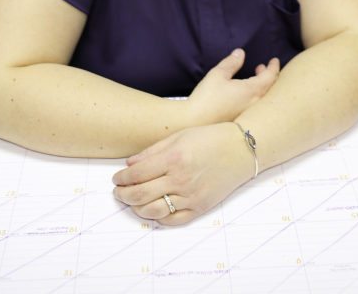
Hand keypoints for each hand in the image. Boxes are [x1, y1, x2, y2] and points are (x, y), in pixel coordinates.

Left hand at [112, 123, 252, 225]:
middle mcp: (180, 179)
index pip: (137, 174)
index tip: (117, 179)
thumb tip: (129, 164)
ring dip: (137, 208)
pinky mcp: (200, 207)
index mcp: (173, 158)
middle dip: (123, 195)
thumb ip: (152, 151)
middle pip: (140, 194)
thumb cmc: (210, 138)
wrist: (241, 149)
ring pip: (153, 211)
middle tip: (118, 192)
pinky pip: (174, 220)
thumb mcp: (179, 136)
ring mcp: (190, 196)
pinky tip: (153, 210)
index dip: (122, 178)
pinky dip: (159, 218)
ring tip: (132, 202)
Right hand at [187, 49, 279, 125]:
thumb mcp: (218, 74)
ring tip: (254, 76)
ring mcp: (248, 114)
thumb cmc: (207, 97)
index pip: (270, 77)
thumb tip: (241, 53)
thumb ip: (231, 62)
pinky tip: (245, 92)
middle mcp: (254, 104)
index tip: (274, 60)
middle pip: (270, 88)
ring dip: (262, 85)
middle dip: (268, 75)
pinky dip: (256, 94)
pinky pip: (256, 105)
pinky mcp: (241, 120)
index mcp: (251, 90)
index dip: (273, 67)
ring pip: (263, 97)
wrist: (194, 122)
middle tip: (262, 67)